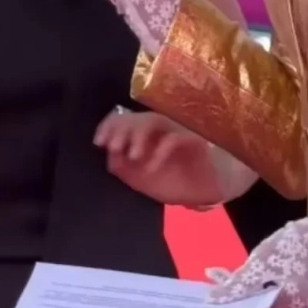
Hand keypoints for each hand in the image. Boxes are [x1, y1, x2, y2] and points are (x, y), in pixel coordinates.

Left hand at [94, 108, 224, 207]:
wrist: (208, 191)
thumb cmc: (176, 181)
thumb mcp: (143, 180)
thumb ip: (125, 169)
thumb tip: (110, 155)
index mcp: (145, 135)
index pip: (124, 119)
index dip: (109, 126)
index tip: (99, 142)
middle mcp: (160, 128)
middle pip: (137, 116)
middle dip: (121, 130)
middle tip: (113, 147)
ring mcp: (178, 130)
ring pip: (155, 120)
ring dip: (138, 135)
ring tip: (132, 155)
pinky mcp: (195, 140)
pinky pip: (176, 138)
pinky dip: (160, 151)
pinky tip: (152, 167)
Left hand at [206, 192, 307, 307]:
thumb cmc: (306, 240)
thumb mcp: (267, 256)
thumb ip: (240, 282)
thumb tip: (214, 301)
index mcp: (289, 305)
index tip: (194, 307)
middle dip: (227, 300)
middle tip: (200, 289)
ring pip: (260, 307)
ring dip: (238, 294)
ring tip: (215, 277)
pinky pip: (271, 303)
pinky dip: (253, 291)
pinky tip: (234, 279)